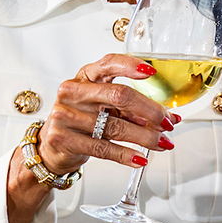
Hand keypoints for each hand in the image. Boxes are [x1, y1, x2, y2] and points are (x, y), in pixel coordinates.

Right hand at [35, 54, 176, 174]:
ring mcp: (66, 115)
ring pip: (116, 126)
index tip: (152, 72)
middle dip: (150, 111)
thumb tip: (169, 116)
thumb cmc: (82, 120)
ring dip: (145, 137)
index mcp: (86, 76)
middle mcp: (74, 92)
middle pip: (120, 96)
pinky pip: (103, 148)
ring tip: (162, 143)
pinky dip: (127, 155)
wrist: (52, 146)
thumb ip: (134, 108)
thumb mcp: (106, 108)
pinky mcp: (63, 138)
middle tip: (167, 122)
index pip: (109, 64)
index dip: (131, 66)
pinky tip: (140, 158)